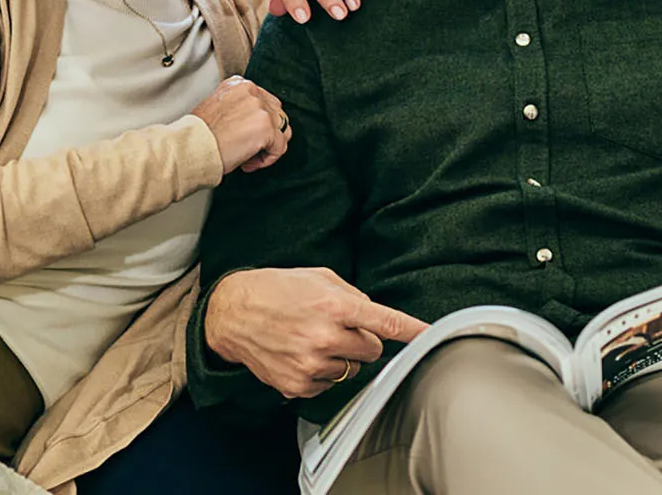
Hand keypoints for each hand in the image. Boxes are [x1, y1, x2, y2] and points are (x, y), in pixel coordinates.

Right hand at [191, 76, 290, 174]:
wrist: (191, 146)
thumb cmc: (199, 134)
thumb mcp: (217, 107)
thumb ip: (238, 108)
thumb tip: (253, 123)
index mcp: (239, 84)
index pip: (265, 102)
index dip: (259, 124)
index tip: (245, 137)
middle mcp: (252, 91)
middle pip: (278, 115)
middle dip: (268, 135)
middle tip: (249, 150)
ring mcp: (260, 108)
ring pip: (282, 132)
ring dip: (268, 148)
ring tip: (248, 157)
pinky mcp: (266, 127)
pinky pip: (279, 147)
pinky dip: (267, 159)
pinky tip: (248, 163)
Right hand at [204, 267, 427, 398]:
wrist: (230, 313)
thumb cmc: (273, 289)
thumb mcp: (316, 277)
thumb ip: (351, 295)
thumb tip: (375, 316)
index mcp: (333, 306)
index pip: (386, 322)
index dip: (413, 331)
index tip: (431, 336)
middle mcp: (325, 337)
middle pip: (372, 350)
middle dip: (362, 339)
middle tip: (336, 326)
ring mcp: (311, 365)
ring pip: (352, 369)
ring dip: (341, 356)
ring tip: (312, 338)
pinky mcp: (299, 385)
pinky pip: (329, 384)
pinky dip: (321, 371)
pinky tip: (300, 353)